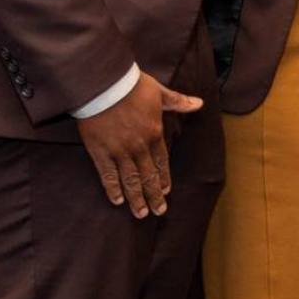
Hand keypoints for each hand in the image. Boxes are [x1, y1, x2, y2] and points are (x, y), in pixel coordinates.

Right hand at [78, 71, 203, 217]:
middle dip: (154, 195)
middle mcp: (139, 147)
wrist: (104, 84)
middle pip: (148, 176)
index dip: (164, 178)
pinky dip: (113, 189)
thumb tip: (199, 104)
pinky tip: (117, 201)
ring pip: (130, 180)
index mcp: (154, 133)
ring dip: (137, 198)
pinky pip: (107, 175)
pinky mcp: (99, 152)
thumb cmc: (131, 85)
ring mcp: (119, 151)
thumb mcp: (159, 92)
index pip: (161, 162)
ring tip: (141, 214)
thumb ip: (178, 102)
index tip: (167, 191)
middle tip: (158, 211)